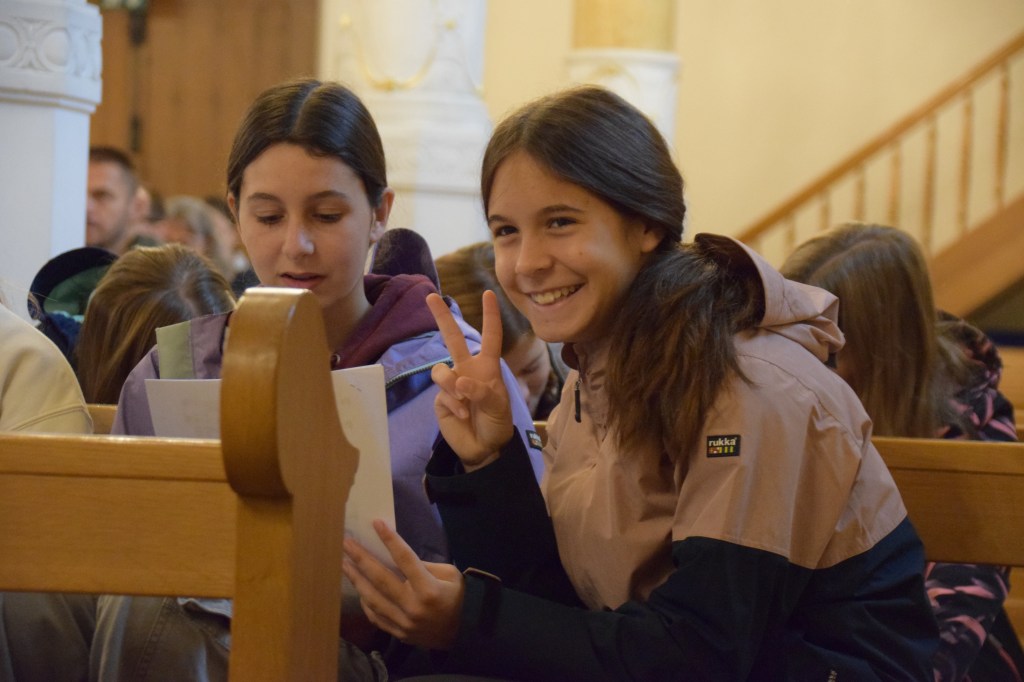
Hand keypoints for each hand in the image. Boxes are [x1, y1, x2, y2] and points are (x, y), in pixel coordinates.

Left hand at [342, 520, 464, 650]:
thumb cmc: (457, 598)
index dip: (390, 540)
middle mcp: (413, 606)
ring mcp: (403, 622)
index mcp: (428, 589)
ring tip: (344, 563)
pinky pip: (375, 616)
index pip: (405, 559)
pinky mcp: (398, 633)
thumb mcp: (450, 576)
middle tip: (346, 543)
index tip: (376, 523)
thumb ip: (425, 566)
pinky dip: (365, 601)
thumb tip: (398, 558)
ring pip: (372, 598)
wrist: (461, 635)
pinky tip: (359, 587)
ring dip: (356, 579)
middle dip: (361, 558)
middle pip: (381, 579)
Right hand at [426, 291, 512, 467]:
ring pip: (440, 370)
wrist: (483, 448)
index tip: (488, 294)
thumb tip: (459, 381)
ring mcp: (451, 383)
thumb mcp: (498, 406)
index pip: (490, 336)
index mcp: (487, 366)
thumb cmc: (497, 422)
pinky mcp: (441, 399)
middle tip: (430, 296)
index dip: (490, 315)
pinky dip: (452, 404)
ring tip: (464, 403)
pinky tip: (462, 415)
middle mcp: (467, 369)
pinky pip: (441, 393)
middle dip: (442, 317)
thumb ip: (481, 391)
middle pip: (452, 338)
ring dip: (450, 385)